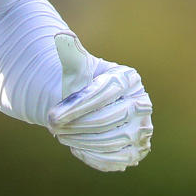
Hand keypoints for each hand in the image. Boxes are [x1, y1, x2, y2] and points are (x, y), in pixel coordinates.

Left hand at [46, 33, 152, 171]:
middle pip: (110, 118)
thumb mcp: (75, 67)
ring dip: (83, 141)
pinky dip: (95, 157)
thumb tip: (62, 36)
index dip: (76, 107)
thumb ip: (70, 52)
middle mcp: (142, 103)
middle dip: (78, 125)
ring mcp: (143, 128)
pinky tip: (76, 148)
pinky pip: (118, 159)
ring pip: (113, 140)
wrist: (88, 106)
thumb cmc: (81, 83)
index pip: (104, 93)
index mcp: (129, 78)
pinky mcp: (138, 150)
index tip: (51, 116)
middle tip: (53, 127)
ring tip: (62, 135)